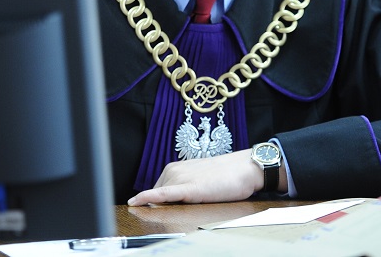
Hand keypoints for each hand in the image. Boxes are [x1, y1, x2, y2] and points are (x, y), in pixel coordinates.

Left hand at [127, 149, 263, 205]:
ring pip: (160, 200)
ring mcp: (179, 178)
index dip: (154, 204)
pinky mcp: (188, 188)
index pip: (156, 192)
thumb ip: (182, 188)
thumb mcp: (198, 179)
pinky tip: (136, 202)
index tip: (146, 212)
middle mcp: (173, 171)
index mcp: (174, 168)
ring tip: (193, 204)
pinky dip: (147, 198)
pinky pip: (162, 195)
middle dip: (162, 207)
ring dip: (163, 209)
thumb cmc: (226, 176)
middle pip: (157, 198)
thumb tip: (170, 203)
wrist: (245, 168)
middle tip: (186, 208)